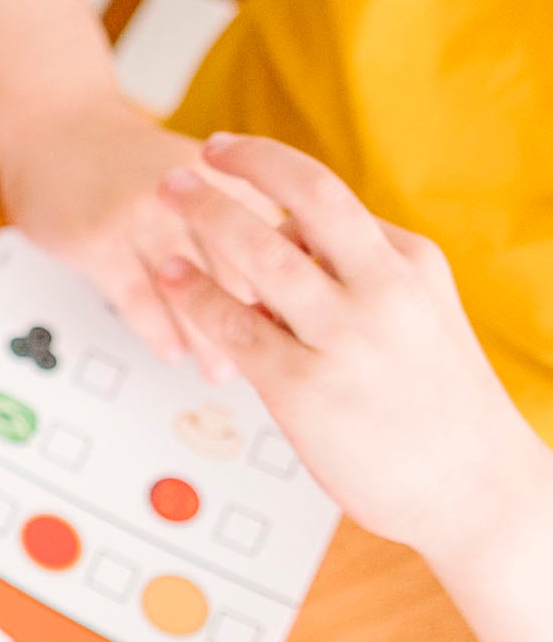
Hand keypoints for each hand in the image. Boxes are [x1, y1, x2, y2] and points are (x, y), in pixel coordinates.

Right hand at [0, 98, 276, 376]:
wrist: (57, 129)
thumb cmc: (131, 161)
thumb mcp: (200, 170)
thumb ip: (243, 212)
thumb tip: (290, 276)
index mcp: (224, 175)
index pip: (271, 244)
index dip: (288, 293)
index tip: (299, 331)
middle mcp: (187, 192)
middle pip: (235, 271)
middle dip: (255, 324)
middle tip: (270, 363)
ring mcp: (139, 216)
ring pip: (188, 290)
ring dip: (207, 338)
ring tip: (220, 369)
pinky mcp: (98, 241)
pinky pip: (137, 298)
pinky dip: (158, 330)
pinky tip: (171, 351)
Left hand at [154, 133, 544, 557]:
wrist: (475, 489)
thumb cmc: (437, 404)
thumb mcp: (419, 313)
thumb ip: (356, 275)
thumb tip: (286, 240)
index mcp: (410, 263)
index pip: (327, 196)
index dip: (267, 166)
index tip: (228, 151)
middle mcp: (383, 290)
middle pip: (308, 198)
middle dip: (242, 166)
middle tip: (188, 161)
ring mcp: (345, 338)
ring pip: (264, 255)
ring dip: (208, 216)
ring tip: (166, 195)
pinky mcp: (304, 388)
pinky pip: (236, 326)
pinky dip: (197, 293)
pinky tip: (172, 275)